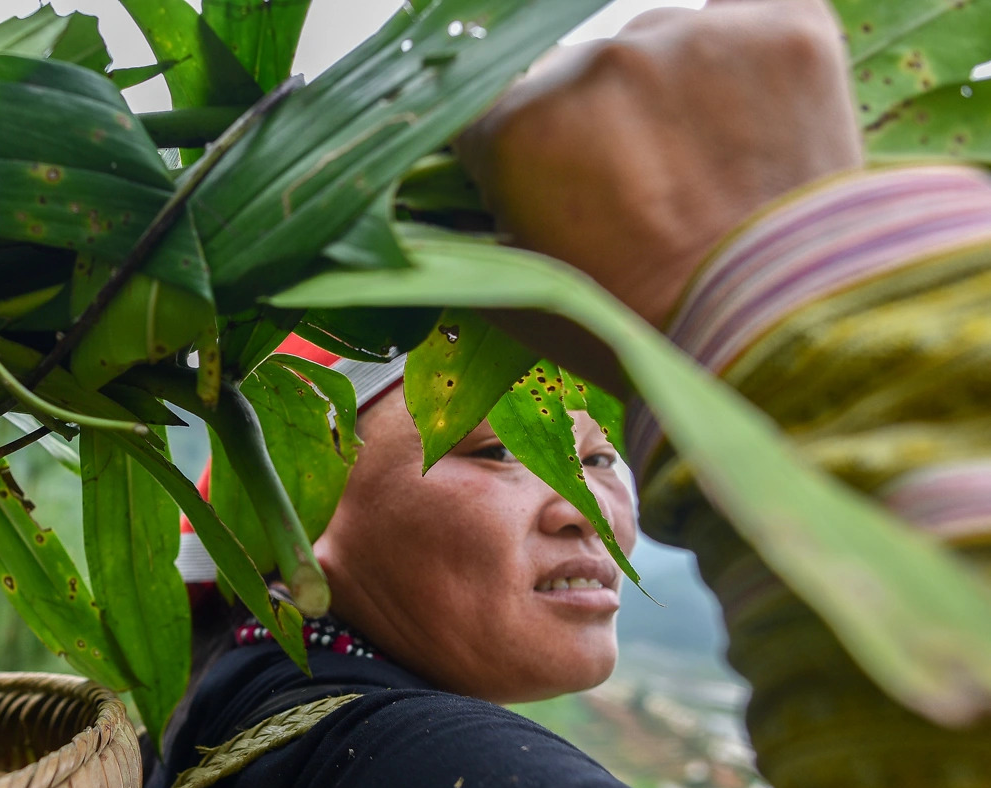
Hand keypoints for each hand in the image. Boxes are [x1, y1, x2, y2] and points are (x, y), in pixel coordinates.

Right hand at [456, 0, 862, 328]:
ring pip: (657, 42)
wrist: (788, 334)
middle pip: (573, 73)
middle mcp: (601, 61)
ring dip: (666, 90)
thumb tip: (422, 208)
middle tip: (637, 195)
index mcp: (522, 128)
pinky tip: (750, 119)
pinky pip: (744, 13)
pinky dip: (743, 58)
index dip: (512, 156)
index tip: (546, 194)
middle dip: (591, 125)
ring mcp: (698, 35)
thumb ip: (457, 238)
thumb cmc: (644, 331)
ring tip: (703, 168)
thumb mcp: (521, 299)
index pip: (486, 110)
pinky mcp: (787, 23)